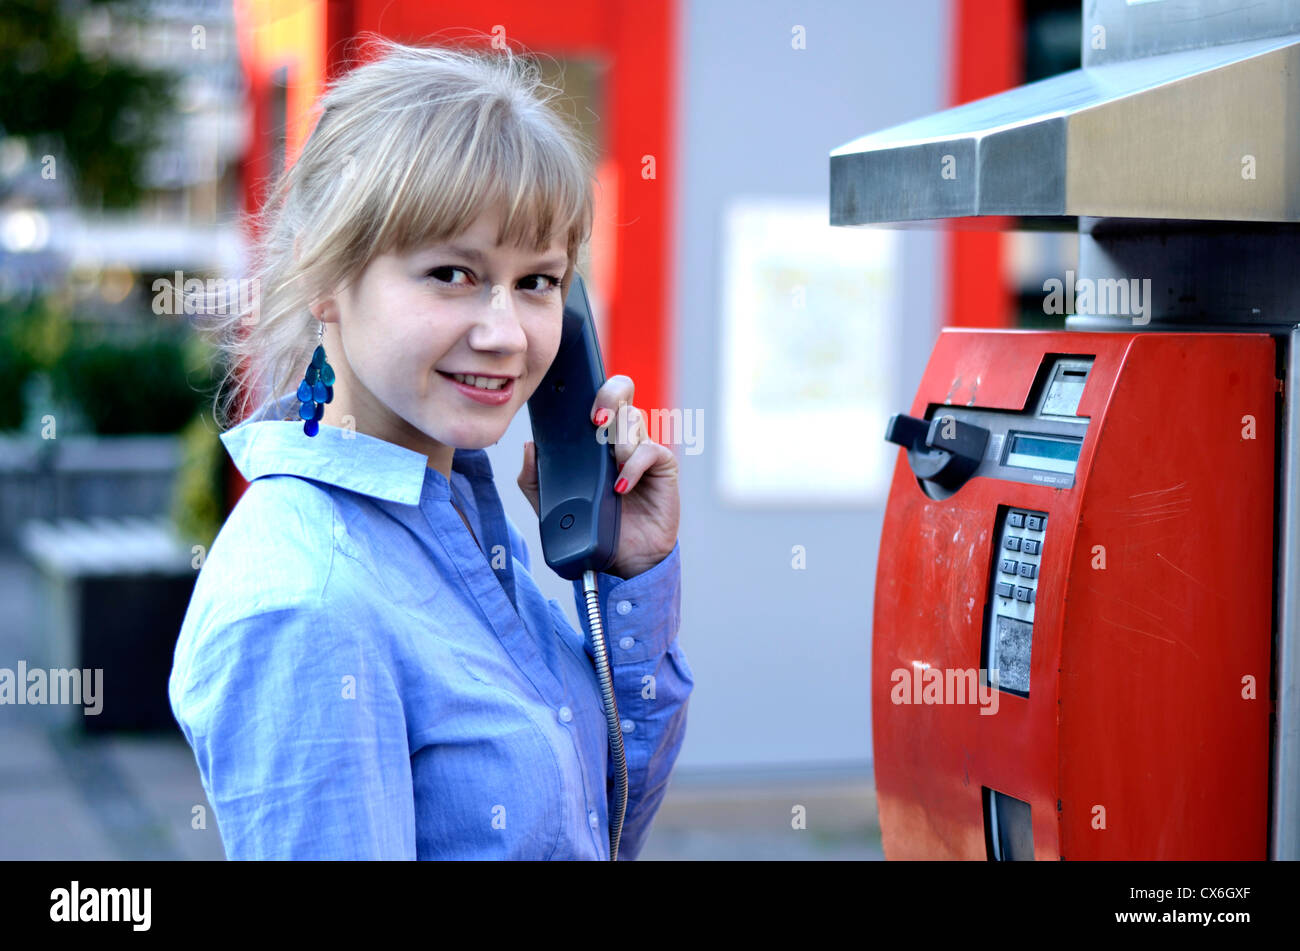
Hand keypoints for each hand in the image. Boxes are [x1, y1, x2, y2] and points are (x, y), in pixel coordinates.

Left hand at [517, 374, 679, 578]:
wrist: (621, 562)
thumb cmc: (590, 528)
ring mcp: (642, 450)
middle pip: (621, 391)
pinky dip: (633, 466)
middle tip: (596, 420)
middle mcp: (620, 436)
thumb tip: (529, 447)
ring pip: (634, 419)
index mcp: (594, 438)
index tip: (571, 398)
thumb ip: (534, 479)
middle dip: (609, 396)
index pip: (594, 397)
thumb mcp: (551, 507)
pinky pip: (650, 451)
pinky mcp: (662, 467)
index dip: (587, 388)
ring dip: (618, 440)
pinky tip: (621, 487)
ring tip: (609, 469)